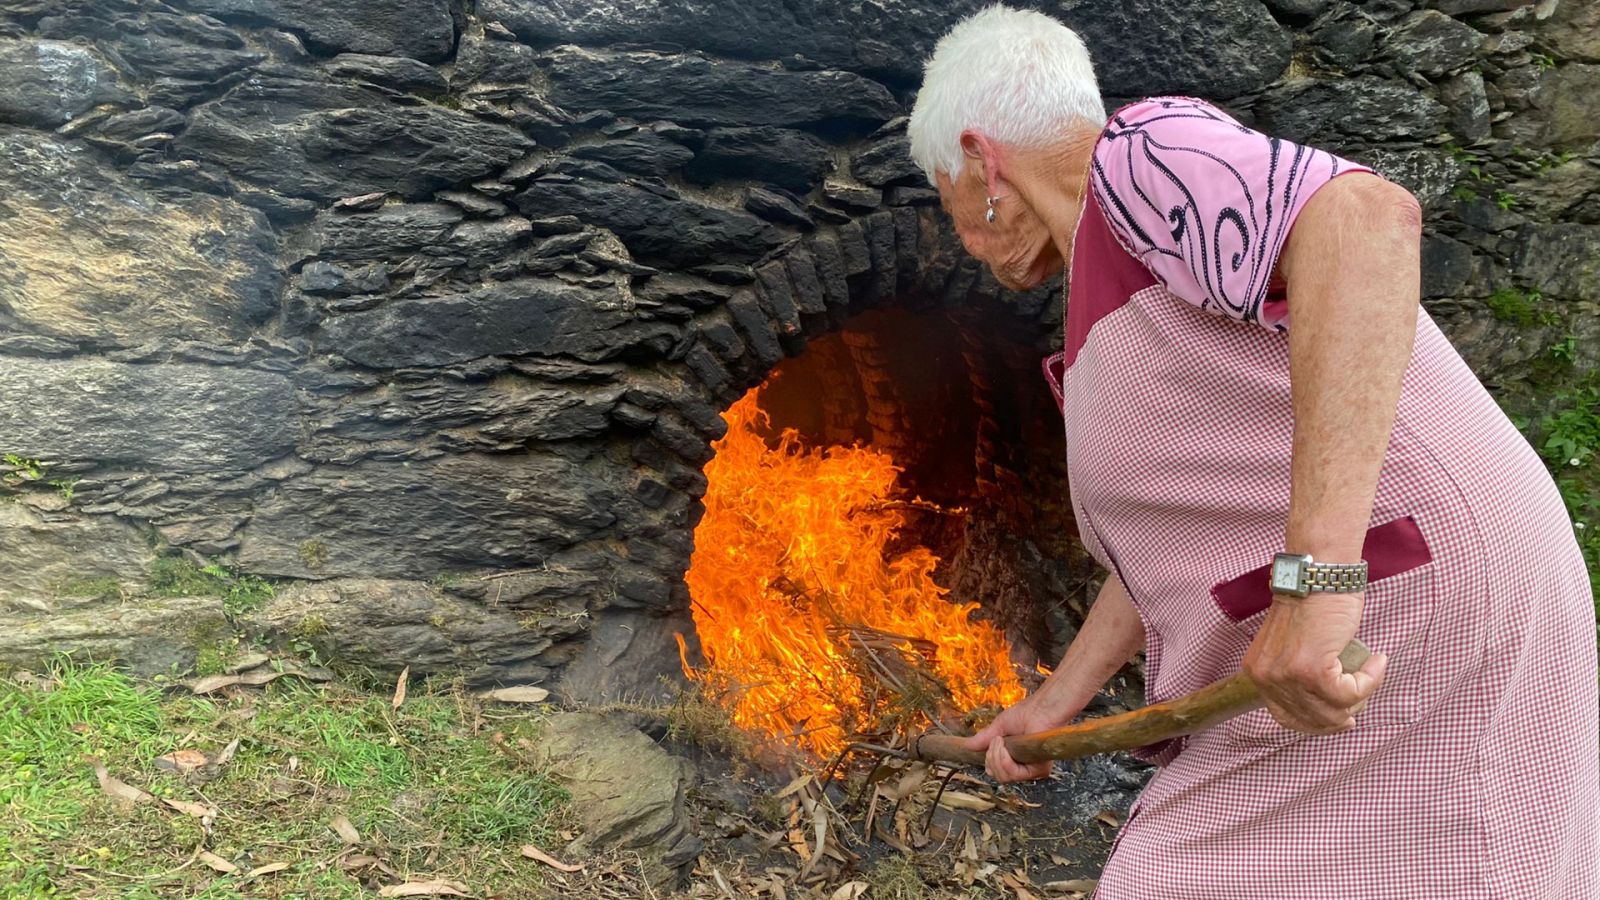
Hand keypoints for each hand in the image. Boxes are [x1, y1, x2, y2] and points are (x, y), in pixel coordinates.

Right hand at [960, 694, 1079, 782]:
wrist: (1039, 709)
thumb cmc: (1025, 714)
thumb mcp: (998, 728)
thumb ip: (984, 739)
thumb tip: (967, 746)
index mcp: (1014, 759)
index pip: (995, 772)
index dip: (989, 760)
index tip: (991, 742)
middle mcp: (1024, 767)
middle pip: (998, 777)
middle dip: (991, 758)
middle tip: (996, 740)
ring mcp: (1032, 770)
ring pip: (1004, 777)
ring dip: (997, 757)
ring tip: (1000, 741)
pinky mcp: (1039, 770)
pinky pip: (1013, 774)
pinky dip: (1004, 760)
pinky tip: (1005, 746)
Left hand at [1241, 591, 1388, 734]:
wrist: (1318, 575)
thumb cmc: (1313, 605)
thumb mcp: (1291, 647)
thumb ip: (1296, 676)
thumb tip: (1324, 710)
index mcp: (1257, 673)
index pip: (1287, 717)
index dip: (1318, 722)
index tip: (1341, 718)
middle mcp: (1266, 679)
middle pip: (1312, 720)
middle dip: (1343, 714)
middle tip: (1362, 698)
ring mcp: (1288, 677)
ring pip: (1334, 711)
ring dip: (1361, 695)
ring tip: (1371, 672)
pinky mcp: (1313, 671)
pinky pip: (1351, 694)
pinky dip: (1370, 680)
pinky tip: (1377, 661)